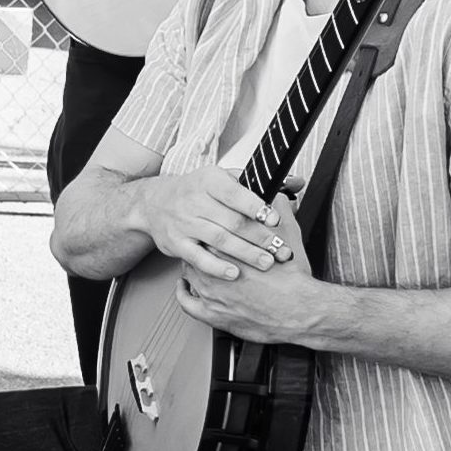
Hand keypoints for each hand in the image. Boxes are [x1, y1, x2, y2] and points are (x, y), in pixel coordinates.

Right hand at [134, 165, 291, 280]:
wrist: (153, 203)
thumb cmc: (196, 191)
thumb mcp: (222, 178)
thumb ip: (258, 183)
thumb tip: (297, 183)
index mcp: (209, 181)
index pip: (235, 194)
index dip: (256, 208)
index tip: (275, 220)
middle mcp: (194, 200)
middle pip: (232, 221)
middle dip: (260, 237)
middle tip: (280, 249)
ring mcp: (184, 223)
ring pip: (219, 240)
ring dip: (245, 253)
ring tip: (266, 263)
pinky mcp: (176, 243)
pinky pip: (198, 258)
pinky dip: (217, 267)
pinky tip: (234, 273)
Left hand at [175, 190, 324, 343]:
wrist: (301, 312)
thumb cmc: (293, 279)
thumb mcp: (288, 236)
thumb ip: (279, 212)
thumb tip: (277, 195)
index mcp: (225, 246)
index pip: (208, 228)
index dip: (212, 226)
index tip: (214, 225)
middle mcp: (212, 269)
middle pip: (196, 249)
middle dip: (202, 246)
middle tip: (207, 243)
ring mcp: (209, 294)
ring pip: (189, 274)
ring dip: (193, 268)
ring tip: (200, 263)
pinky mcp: (212, 315)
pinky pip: (186, 303)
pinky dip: (183, 294)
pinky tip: (186, 288)